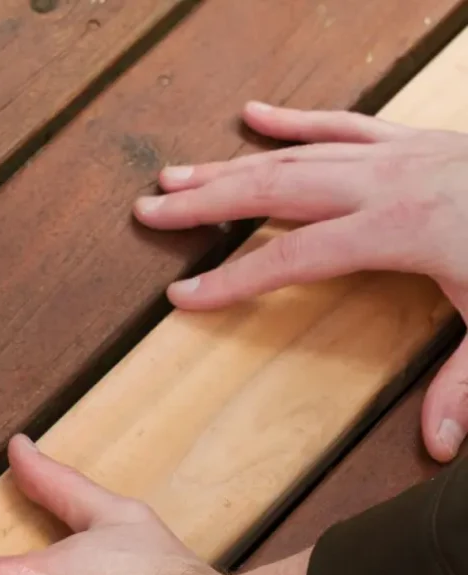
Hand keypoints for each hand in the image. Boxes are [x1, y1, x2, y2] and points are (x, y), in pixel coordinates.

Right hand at [133, 102, 467, 462]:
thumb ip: (467, 384)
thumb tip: (442, 448)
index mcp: (399, 229)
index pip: (294, 258)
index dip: (234, 279)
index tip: (183, 296)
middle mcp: (386, 183)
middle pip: (275, 189)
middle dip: (206, 202)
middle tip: (150, 209)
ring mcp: (396, 155)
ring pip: (295, 154)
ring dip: (230, 164)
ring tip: (175, 175)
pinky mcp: (410, 142)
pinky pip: (340, 124)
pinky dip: (292, 120)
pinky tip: (252, 115)